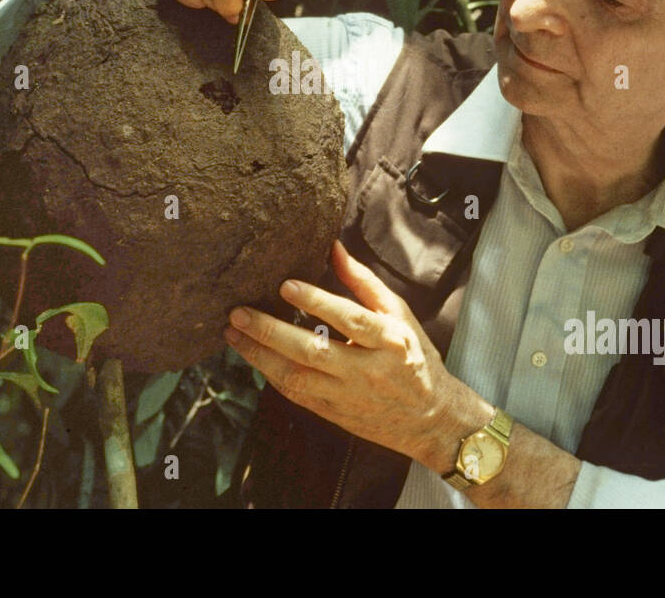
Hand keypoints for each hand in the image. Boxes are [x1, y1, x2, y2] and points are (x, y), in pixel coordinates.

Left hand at [224, 239, 479, 466]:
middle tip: (239, 313)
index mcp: (390, 341)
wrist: (431, 419)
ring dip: (259, 356)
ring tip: (233, 334)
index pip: (349, 319)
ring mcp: (348, 396)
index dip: (317, 302)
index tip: (285, 285)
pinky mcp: (334, 413)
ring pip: (296, 378)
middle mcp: (368, 371)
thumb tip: (333, 246)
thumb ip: (363, 282)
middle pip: (313, 351)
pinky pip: (295, 394)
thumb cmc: (413, 356)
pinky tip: (251, 356)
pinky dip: (271, 375)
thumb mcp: (399, 314)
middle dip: (271, 332)